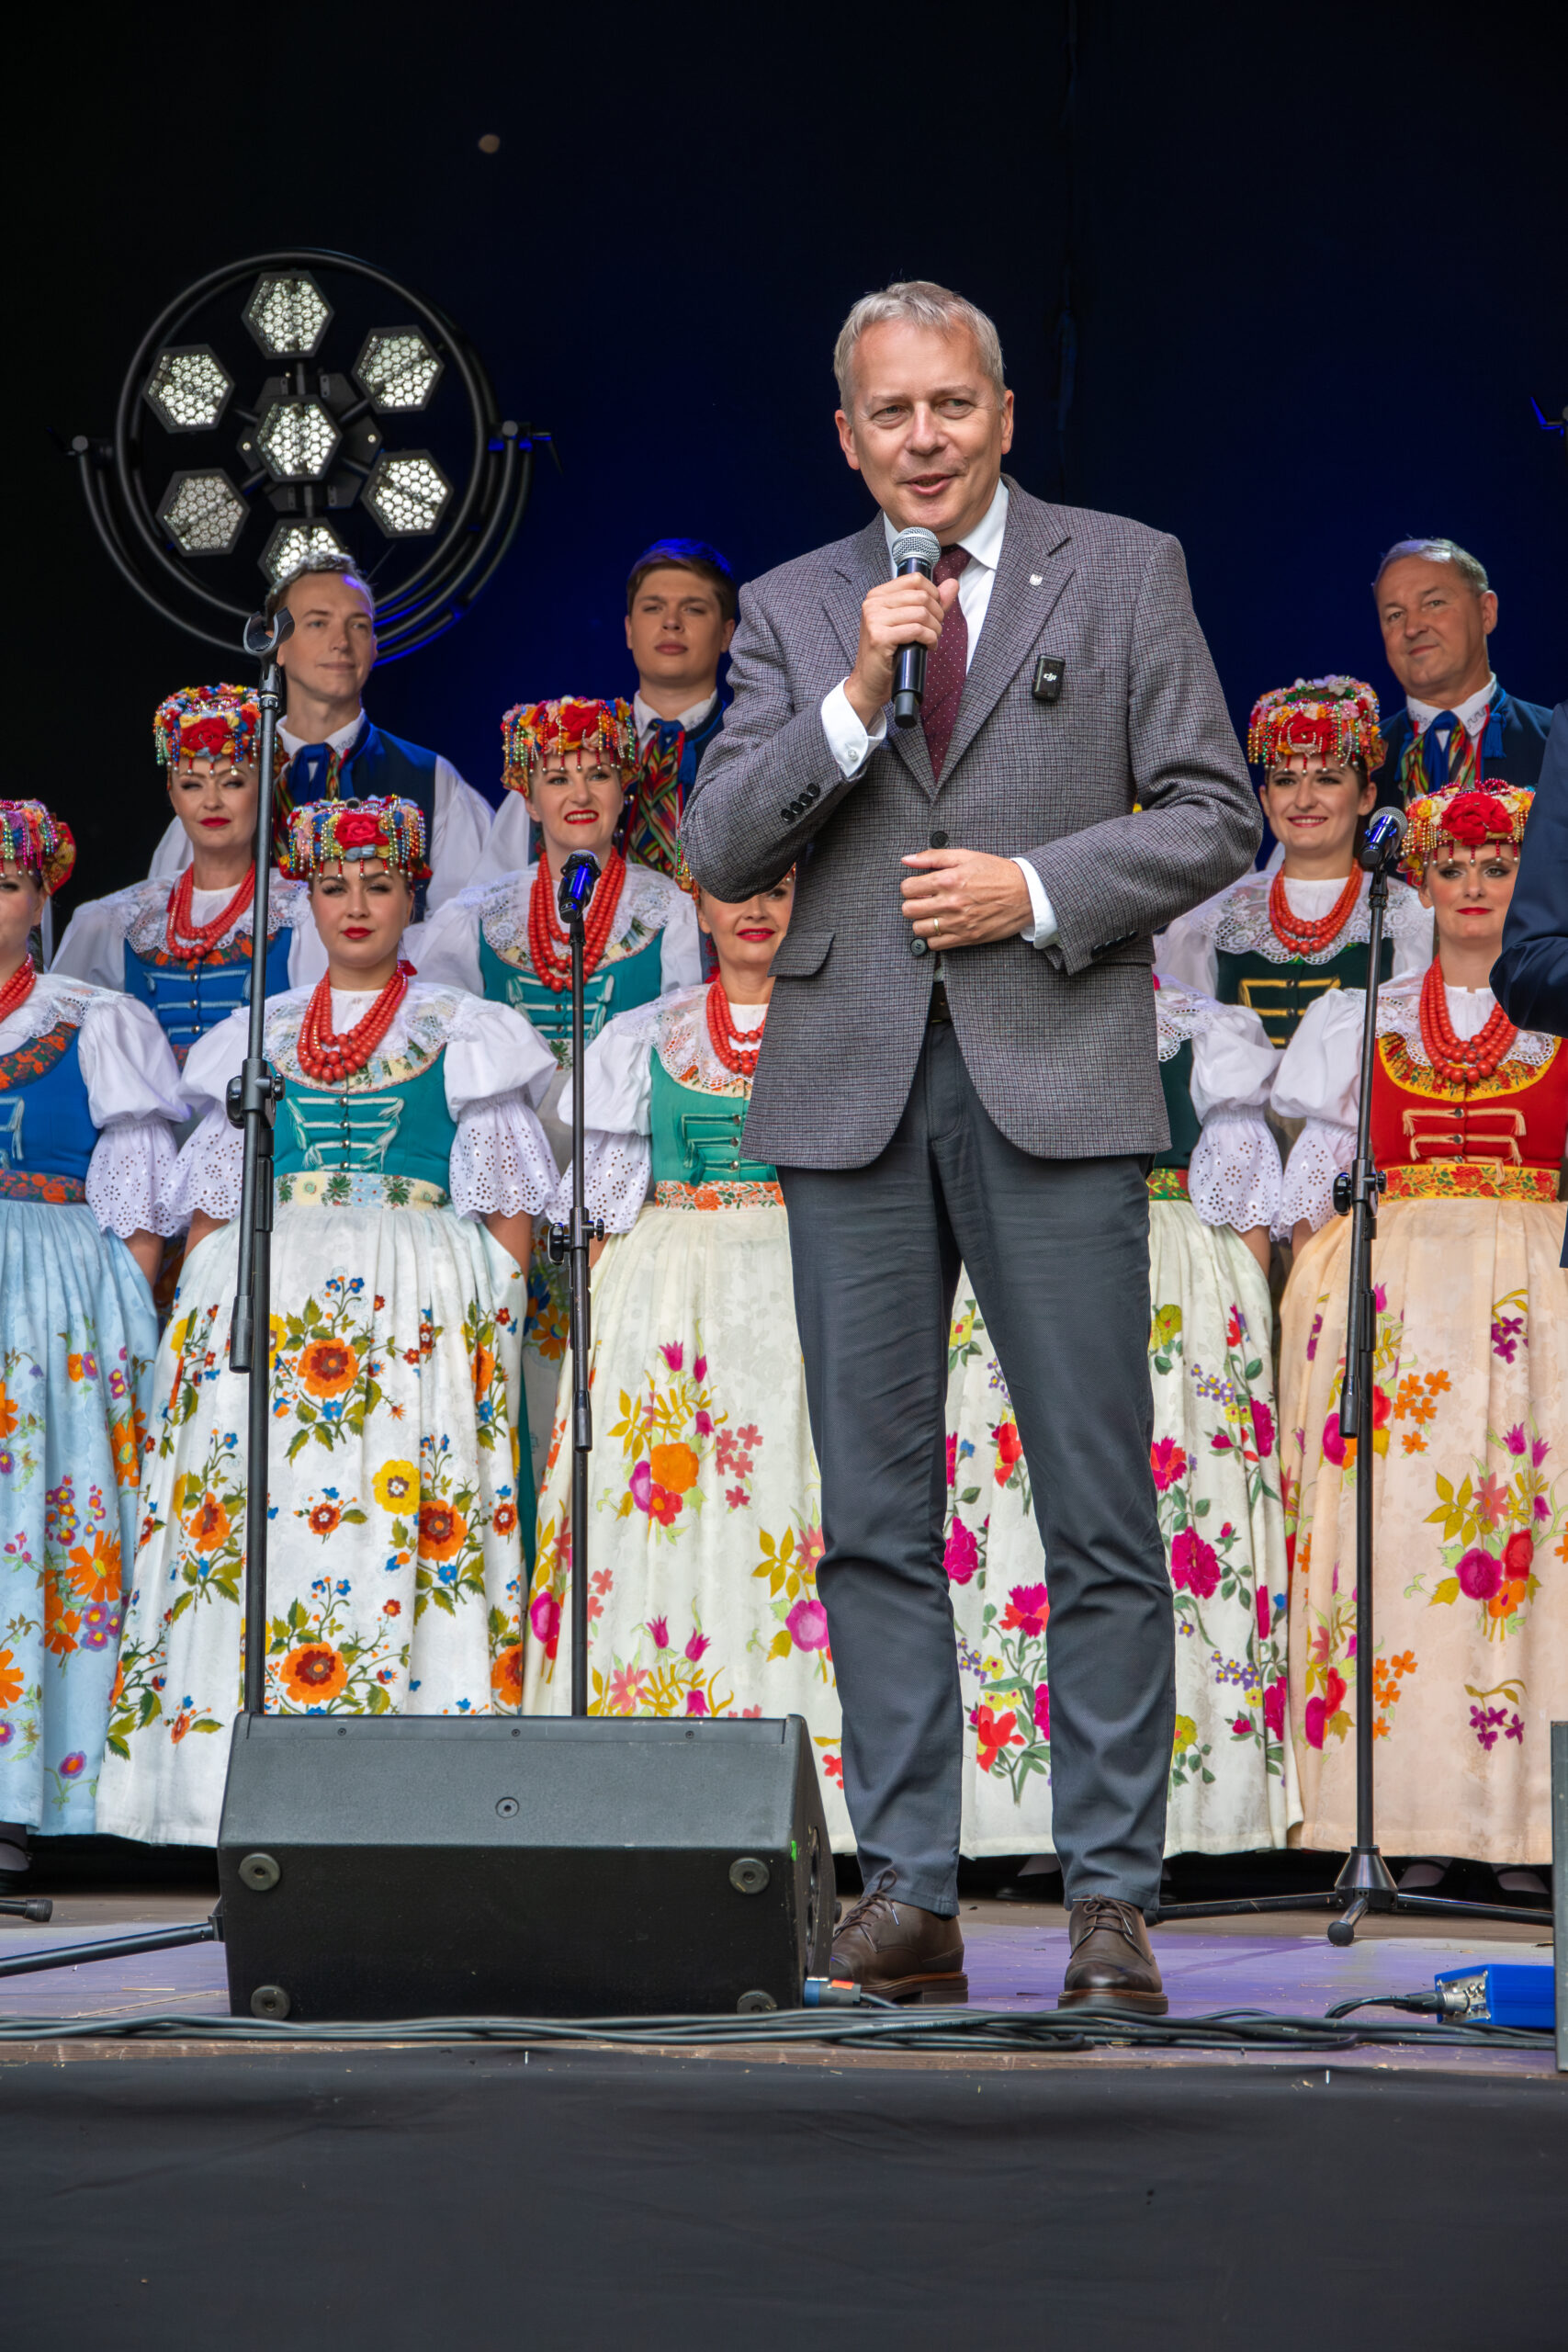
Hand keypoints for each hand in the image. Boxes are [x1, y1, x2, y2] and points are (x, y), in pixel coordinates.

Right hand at [845, 573, 959, 727]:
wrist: (869, 683)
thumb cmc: (888, 655)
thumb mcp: (909, 623)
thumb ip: (931, 603)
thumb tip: (952, 584)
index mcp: (878, 595)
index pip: (915, 580)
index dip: (933, 595)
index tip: (934, 613)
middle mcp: (873, 603)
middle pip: (921, 596)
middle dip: (937, 615)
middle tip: (935, 630)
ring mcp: (874, 619)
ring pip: (921, 613)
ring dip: (935, 629)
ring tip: (931, 640)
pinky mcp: (880, 637)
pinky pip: (916, 630)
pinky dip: (929, 639)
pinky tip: (926, 647)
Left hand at [900, 848, 1032, 947]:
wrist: (1026, 893)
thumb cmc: (998, 873)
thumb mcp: (966, 856)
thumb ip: (933, 857)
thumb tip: (907, 860)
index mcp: (948, 880)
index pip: (907, 888)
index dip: (909, 887)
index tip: (917, 887)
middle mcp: (951, 903)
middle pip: (909, 910)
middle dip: (912, 904)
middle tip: (923, 901)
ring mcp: (958, 923)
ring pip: (919, 929)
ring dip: (922, 922)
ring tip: (933, 914)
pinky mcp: (967, 937)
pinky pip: (935, 945)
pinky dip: (934, 938)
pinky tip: (942, 927)